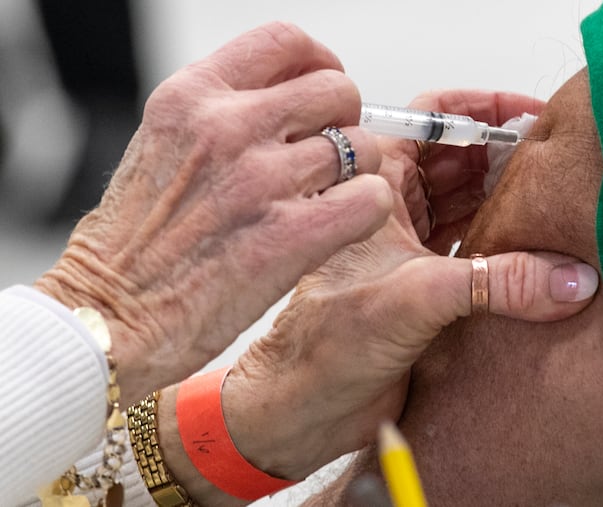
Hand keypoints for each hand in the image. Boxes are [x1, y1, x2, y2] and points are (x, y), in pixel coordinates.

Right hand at [33, 22, 391, 403]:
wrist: (109, 315)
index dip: (320, 63)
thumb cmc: (133, 245)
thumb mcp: (162, 148)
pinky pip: (370, 199)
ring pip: (361, 146)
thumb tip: (285, 106)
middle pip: (336, 90)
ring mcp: (260, 179)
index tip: (323, 91)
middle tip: (332, 156)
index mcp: (192, 98)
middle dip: (346, 121)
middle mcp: (227, 127)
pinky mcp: (289, 236)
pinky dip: (369, 210)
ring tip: (331, 199)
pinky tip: (343, 226)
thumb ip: (218, 117)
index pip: (285, 43)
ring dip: (359, 172)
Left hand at [220, 90, 596, 479]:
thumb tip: (568, 277)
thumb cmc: (324, 343)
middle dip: (507, 157)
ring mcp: (411, 247)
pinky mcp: (427, 285)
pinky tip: (538, 253)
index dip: (483, 110)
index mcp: (373, 186)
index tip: (533, 115)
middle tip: (556, 164)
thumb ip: (495, 282)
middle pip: (460, 161)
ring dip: (510, 203)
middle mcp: (392, 210)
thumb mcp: (415, 297)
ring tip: (555, 203)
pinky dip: (506, 247)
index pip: (433, 120)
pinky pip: (475, 250)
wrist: (305, 406)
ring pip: (469, 205)